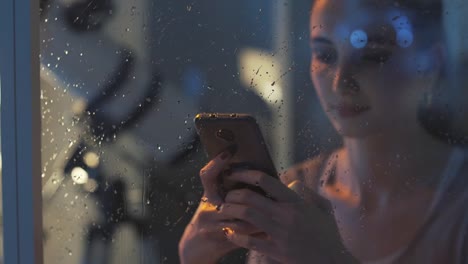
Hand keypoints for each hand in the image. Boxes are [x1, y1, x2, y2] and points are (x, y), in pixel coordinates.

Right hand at [178, 151, 261, 263]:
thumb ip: (236, 191)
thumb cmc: (215, 221)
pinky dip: (254, 233)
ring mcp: (208, 223)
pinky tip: (265, 231)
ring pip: (239, 216)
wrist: (196, 249)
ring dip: (257, 217)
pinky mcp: (215, 238)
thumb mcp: (220, 204)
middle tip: (267, 194)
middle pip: (229, 197)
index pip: (208, 175)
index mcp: (210, 194)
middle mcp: (206, 206)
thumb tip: (267, 178)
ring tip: (271, 215)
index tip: (229, 151)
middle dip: (250, 197)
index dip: (216, 163)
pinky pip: (239, 234)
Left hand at [218, 170, 358, 263]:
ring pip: (246, 216)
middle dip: (233, 194)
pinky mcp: (276, 251)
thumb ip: (305, 193)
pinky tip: (229, 232)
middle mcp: (286, 214)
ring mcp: (280, 233)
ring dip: (231, 211)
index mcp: (295, 201)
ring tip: (224, 210)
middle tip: (226, 195)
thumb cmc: (327, 234)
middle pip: (250, 197)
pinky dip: (235, 235)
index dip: (245, 173)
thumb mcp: (321, 208)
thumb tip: (290, 183)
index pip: (266, 180)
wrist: (333, 261)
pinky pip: (249, 241)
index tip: (234, 173)